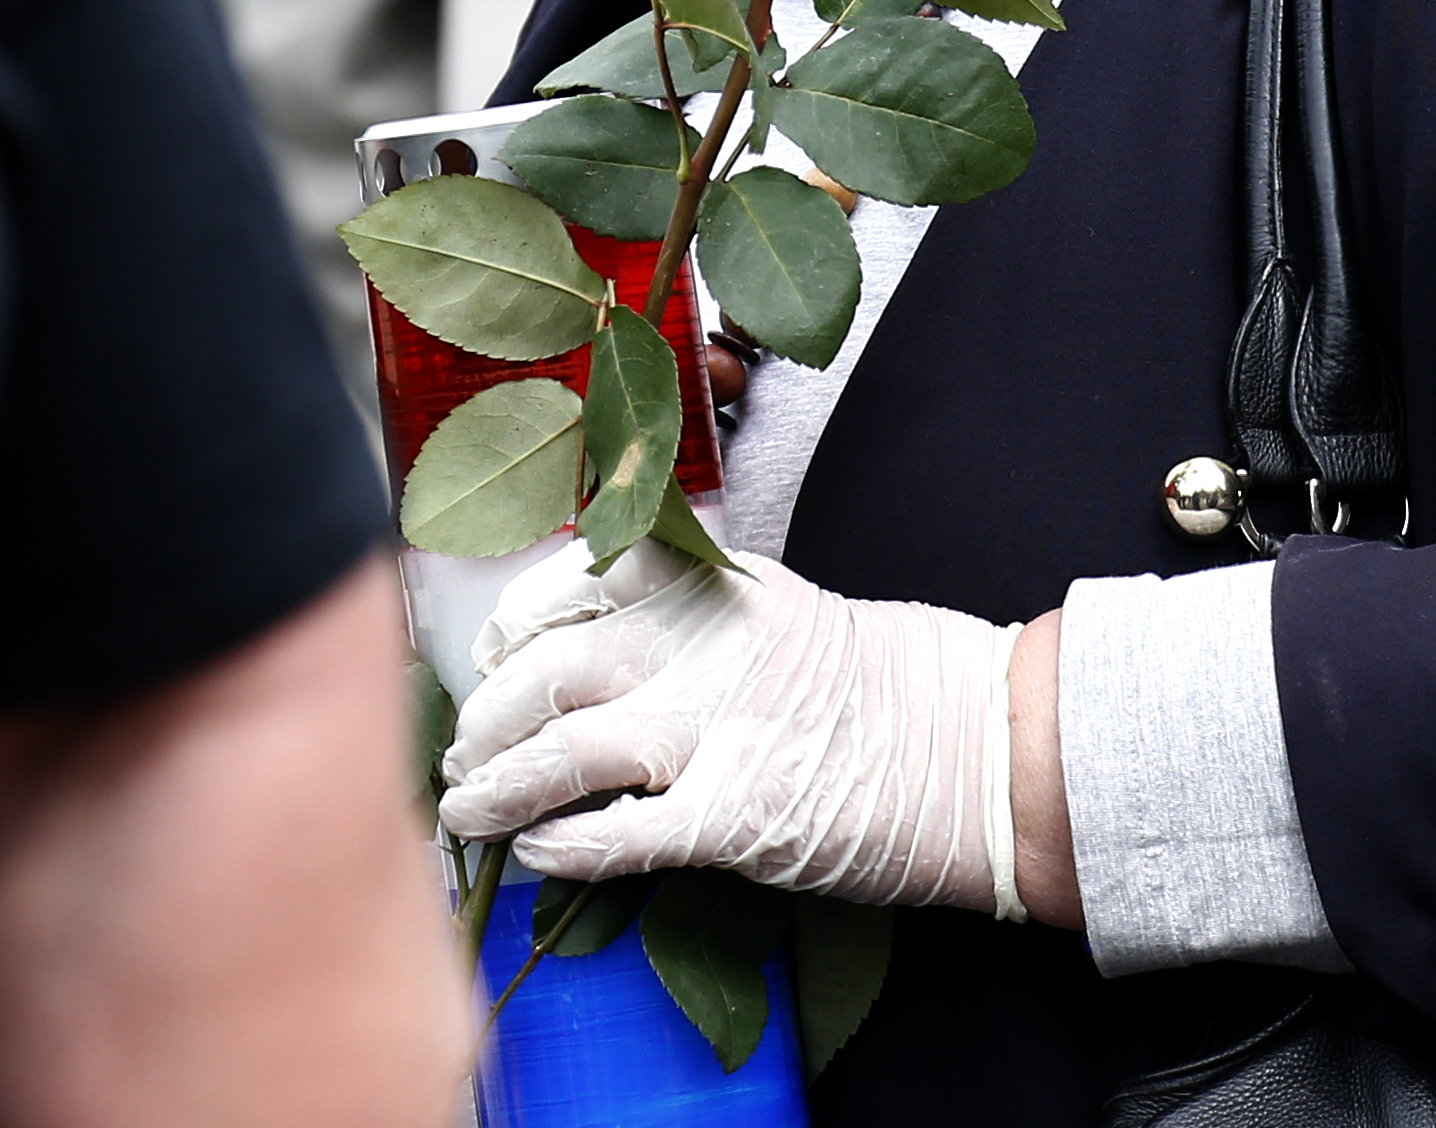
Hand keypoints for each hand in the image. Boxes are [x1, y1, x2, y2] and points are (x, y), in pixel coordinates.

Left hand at [435, 544, 1019, 916]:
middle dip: (486, 715)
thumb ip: (682, 611)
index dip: (514, 622)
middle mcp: (696, 646)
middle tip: (460, 749)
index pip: (575, 581)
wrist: (976, 744)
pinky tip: (537, 853)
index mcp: (706, 584)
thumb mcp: (769, 606)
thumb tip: (580, 643)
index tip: (489, 649)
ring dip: (497, 786)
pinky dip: (563, 845)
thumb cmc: (873, 681)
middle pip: (547, 670)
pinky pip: (616, 833)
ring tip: (466, 810)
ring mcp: (711, 730)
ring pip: (562, 750)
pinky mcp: (731, 816)